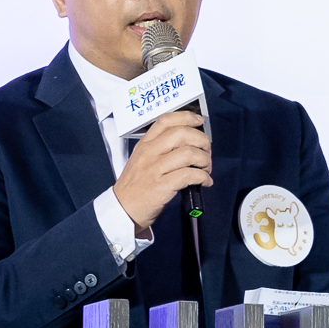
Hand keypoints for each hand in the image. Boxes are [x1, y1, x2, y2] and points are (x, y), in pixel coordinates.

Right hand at [112, 110, 211, 231]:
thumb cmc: (135, 186)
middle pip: (182, 134)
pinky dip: (203, 177)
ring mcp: (155, 169)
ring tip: (206, 169)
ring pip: (188, 153)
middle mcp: (149, 153)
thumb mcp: (141, 160)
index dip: (187, 117)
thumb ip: (159, 148)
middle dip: (201, 141)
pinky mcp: (162, 186)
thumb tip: (188, 143)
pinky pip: (189, 175)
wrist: (122, 209)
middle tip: (206, 152)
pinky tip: (205, 182)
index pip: (166, 120)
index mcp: (145, 144)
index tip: (198, 122)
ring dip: (204, 160)